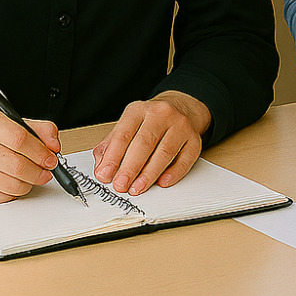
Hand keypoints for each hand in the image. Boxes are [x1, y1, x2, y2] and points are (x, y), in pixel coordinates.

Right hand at [0, 109, 60, 203]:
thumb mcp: (10, 123)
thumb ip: (38, 130)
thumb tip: (54, 146)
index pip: (20, 139)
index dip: (41, 152)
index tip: (50, 159)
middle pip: (17, 165)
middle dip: (38, 172)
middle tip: (45, 172)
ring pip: (11, 185)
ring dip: (27, 184)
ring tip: (28, 177)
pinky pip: (0, 197)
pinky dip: (12, 193)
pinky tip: (9, 182)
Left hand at [91, 91, 211, 194]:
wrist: (181, 108)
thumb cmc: (150, 121)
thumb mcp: (127, 125)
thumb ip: (111, 145)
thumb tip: (101, 168)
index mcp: (139, 110)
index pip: (123, 134)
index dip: (113, 157)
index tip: (105, 175)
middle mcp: (161, 114)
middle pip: (144, 143)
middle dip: (130, 168)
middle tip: (121, 185)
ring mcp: (180, 126)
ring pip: (165, 152)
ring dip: (149, 174)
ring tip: (137, 188)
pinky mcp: (194, 139)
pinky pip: (185, 159)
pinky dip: (174, 173)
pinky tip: (162, 182)